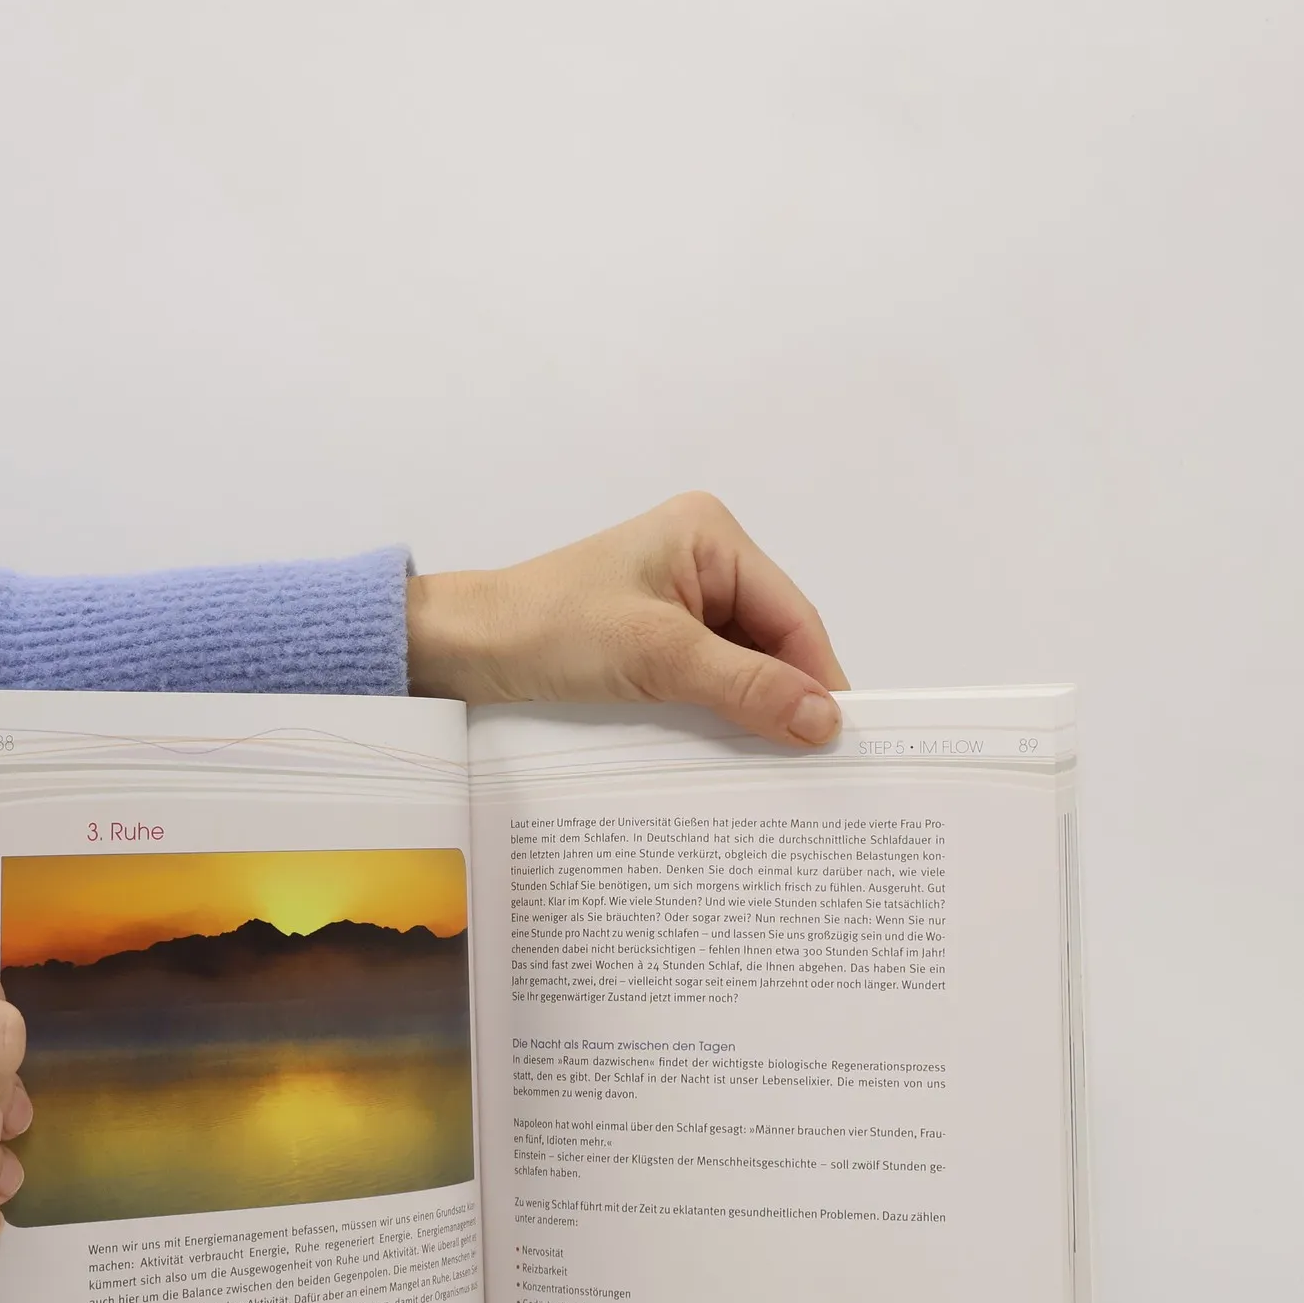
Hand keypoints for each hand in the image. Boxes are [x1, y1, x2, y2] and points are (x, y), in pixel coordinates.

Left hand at [406, 492, 847, 744]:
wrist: (461, 648)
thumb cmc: (549, 630)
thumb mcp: (657, 657)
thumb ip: (746, 686)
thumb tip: (825, 721)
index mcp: (711, 535)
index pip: (792, 615)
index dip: (819, 678)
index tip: (842, 742)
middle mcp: (702, 558)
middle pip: (773, 639)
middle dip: (788, 697)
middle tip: (815, 767)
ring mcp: (677, 598)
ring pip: (743, 663)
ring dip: (753, 710)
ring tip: (777, 767)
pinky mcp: (653, 635)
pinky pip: (708, 675)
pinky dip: (720, 711)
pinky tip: (730, 751)